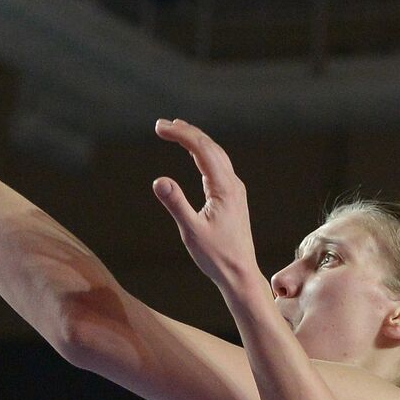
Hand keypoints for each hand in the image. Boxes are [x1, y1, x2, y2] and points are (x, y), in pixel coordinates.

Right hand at [151, 119, 261, 291]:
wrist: (240, 274)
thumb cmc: (217, 256)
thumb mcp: (192, 232)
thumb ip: (176, 204)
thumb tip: (159, 181)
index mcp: (224, 188)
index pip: (202, 149)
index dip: (181, 134)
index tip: (159, 127)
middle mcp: (233, 184)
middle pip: (210, 147)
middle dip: (186, 132)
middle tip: (161, 125)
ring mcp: (235, 190)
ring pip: (216, 155)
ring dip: (196, 141)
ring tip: (177, 130)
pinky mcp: (233, 198)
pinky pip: (219, 166)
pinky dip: (204, 154)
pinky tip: (196, 155)